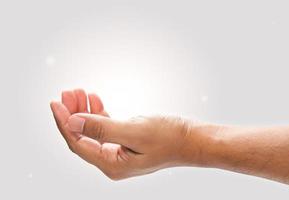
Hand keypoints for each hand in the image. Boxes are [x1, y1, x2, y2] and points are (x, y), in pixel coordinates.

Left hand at [50, 89, 207, 179]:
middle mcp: (112, 161)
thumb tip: (72, 122)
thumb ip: (102, 128)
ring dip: (85, 111)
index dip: (64, 122)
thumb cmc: (169, 138)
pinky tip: (94, 100)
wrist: (191, 139)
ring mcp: (119, 152)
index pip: (78, 143)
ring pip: (93, 130)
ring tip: (79, 92)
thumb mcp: (134, 131)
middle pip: (83, 136)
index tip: (56, 102)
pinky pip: (105, 127)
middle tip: (68, 93)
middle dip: (72, 114)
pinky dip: (99, 113)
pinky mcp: (126, 142)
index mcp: (112, 164)